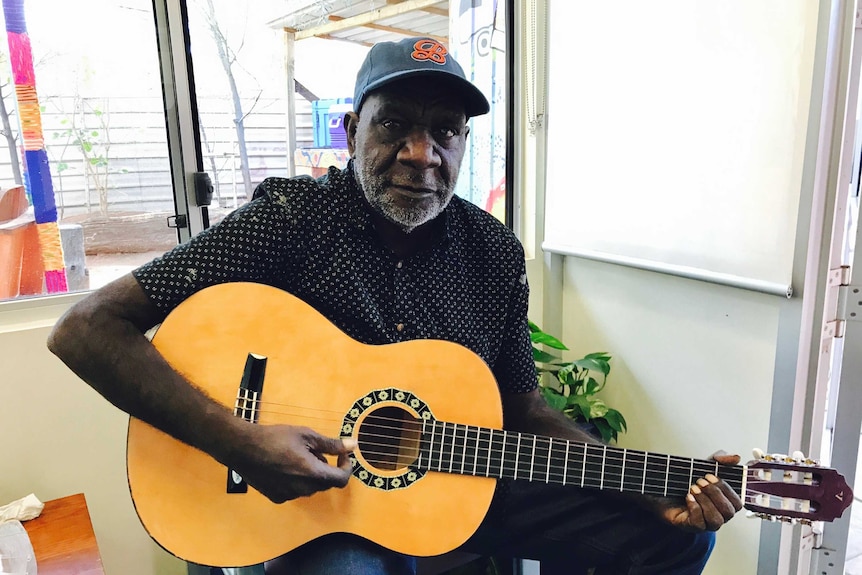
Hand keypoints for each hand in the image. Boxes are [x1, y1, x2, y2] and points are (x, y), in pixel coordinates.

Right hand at [232, 424, 355, 502]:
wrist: (243, 448)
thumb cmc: (275, 438)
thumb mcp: (307, 436)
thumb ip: (332, 444)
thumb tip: (353, 445)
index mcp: (313, 474)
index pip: (341, 479)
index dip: (347, 467)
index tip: (342, 455)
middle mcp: (303, 489)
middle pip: (325, 483)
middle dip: (327, 468)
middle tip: (315, 450)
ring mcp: (289, 495)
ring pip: (310, 487)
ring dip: (312, 474)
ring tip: (298, 455)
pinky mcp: (277, 497)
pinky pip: (295, 491)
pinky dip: (297, 480)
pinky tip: (285, 466)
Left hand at [657, 451, 743, 531]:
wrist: (660, 486)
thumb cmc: (685, 479)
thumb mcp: (702, 466)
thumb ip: (720, 460)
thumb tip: (736, 458)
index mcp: (724, 502)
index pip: (738, 503)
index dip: (726, 489)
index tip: (710, 475)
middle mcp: (717, 514)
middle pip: (729, 512)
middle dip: (715, 494)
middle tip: (699, 481)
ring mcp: (704, 522)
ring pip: (716, 520)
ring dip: (706, 502)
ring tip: (693, 488)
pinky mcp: (690, 526)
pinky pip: (699, 524)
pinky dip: (695, 508)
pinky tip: (687, 497)